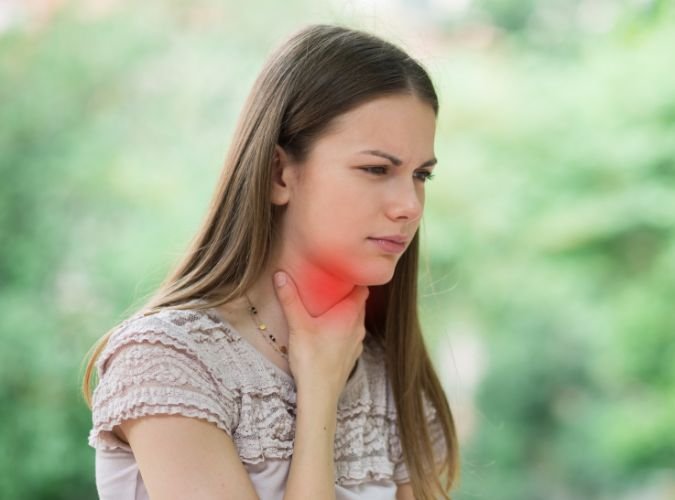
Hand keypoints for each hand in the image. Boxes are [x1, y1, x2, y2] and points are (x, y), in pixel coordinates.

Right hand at [272, 271, 368, 399]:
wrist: (320, 395)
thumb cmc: (311, 359)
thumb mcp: (298, 325)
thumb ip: (290, 299)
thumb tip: (280, 275)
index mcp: (350, 314)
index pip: (363, 289)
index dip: (356, 279)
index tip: (343, 272)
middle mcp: (358, 326)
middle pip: (358, 304)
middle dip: (347, 295)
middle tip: (331, 287)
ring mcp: (357, 343)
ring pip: (355, 321)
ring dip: (345, 313)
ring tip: (329, 307)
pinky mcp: (351, 356)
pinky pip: (351, 336)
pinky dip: (343, 330)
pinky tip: (329, 333)